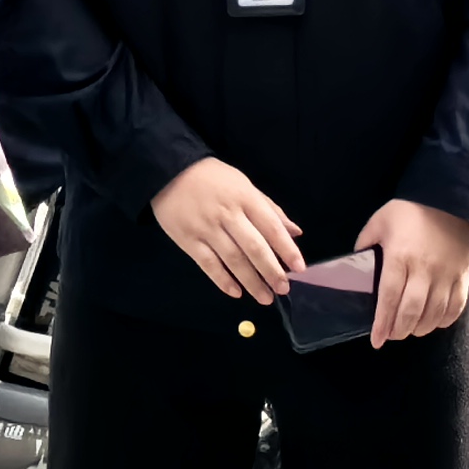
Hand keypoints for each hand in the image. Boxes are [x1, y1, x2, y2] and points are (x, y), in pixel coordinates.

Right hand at [155, 157, 301, 301]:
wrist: (168, 171)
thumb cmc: (213, 178)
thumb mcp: (244, 184)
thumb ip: (269, 208)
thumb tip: (294, 232)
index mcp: (245, 198)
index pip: (271, 227)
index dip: (286, 249)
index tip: (299, 268)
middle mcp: (228, 215)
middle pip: (254, 247)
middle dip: (271, 270)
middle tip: (283, 289)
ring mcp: (206, 229)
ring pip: (233, 259)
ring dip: (251, 281)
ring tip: (265, 298)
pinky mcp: (188, 240)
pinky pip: (208, 264)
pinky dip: (222, 280)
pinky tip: (236, 292)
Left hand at [357, 199, 468, 345]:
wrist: (452, 199)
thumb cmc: (412, 210)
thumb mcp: (380, 221)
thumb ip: (365, 243)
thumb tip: (357, 265)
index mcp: (400, 256)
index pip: (389, 297)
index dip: (382, 323)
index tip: (377, 340)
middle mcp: (424, 270)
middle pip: (411, 311)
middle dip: (399, 330)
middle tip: (392, 335)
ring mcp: (446, 275)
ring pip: (433, 314)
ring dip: (420, 328)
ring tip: (410, 330)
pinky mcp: (462, 277)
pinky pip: (455, 307)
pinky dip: (443, 321)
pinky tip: (433, 323)